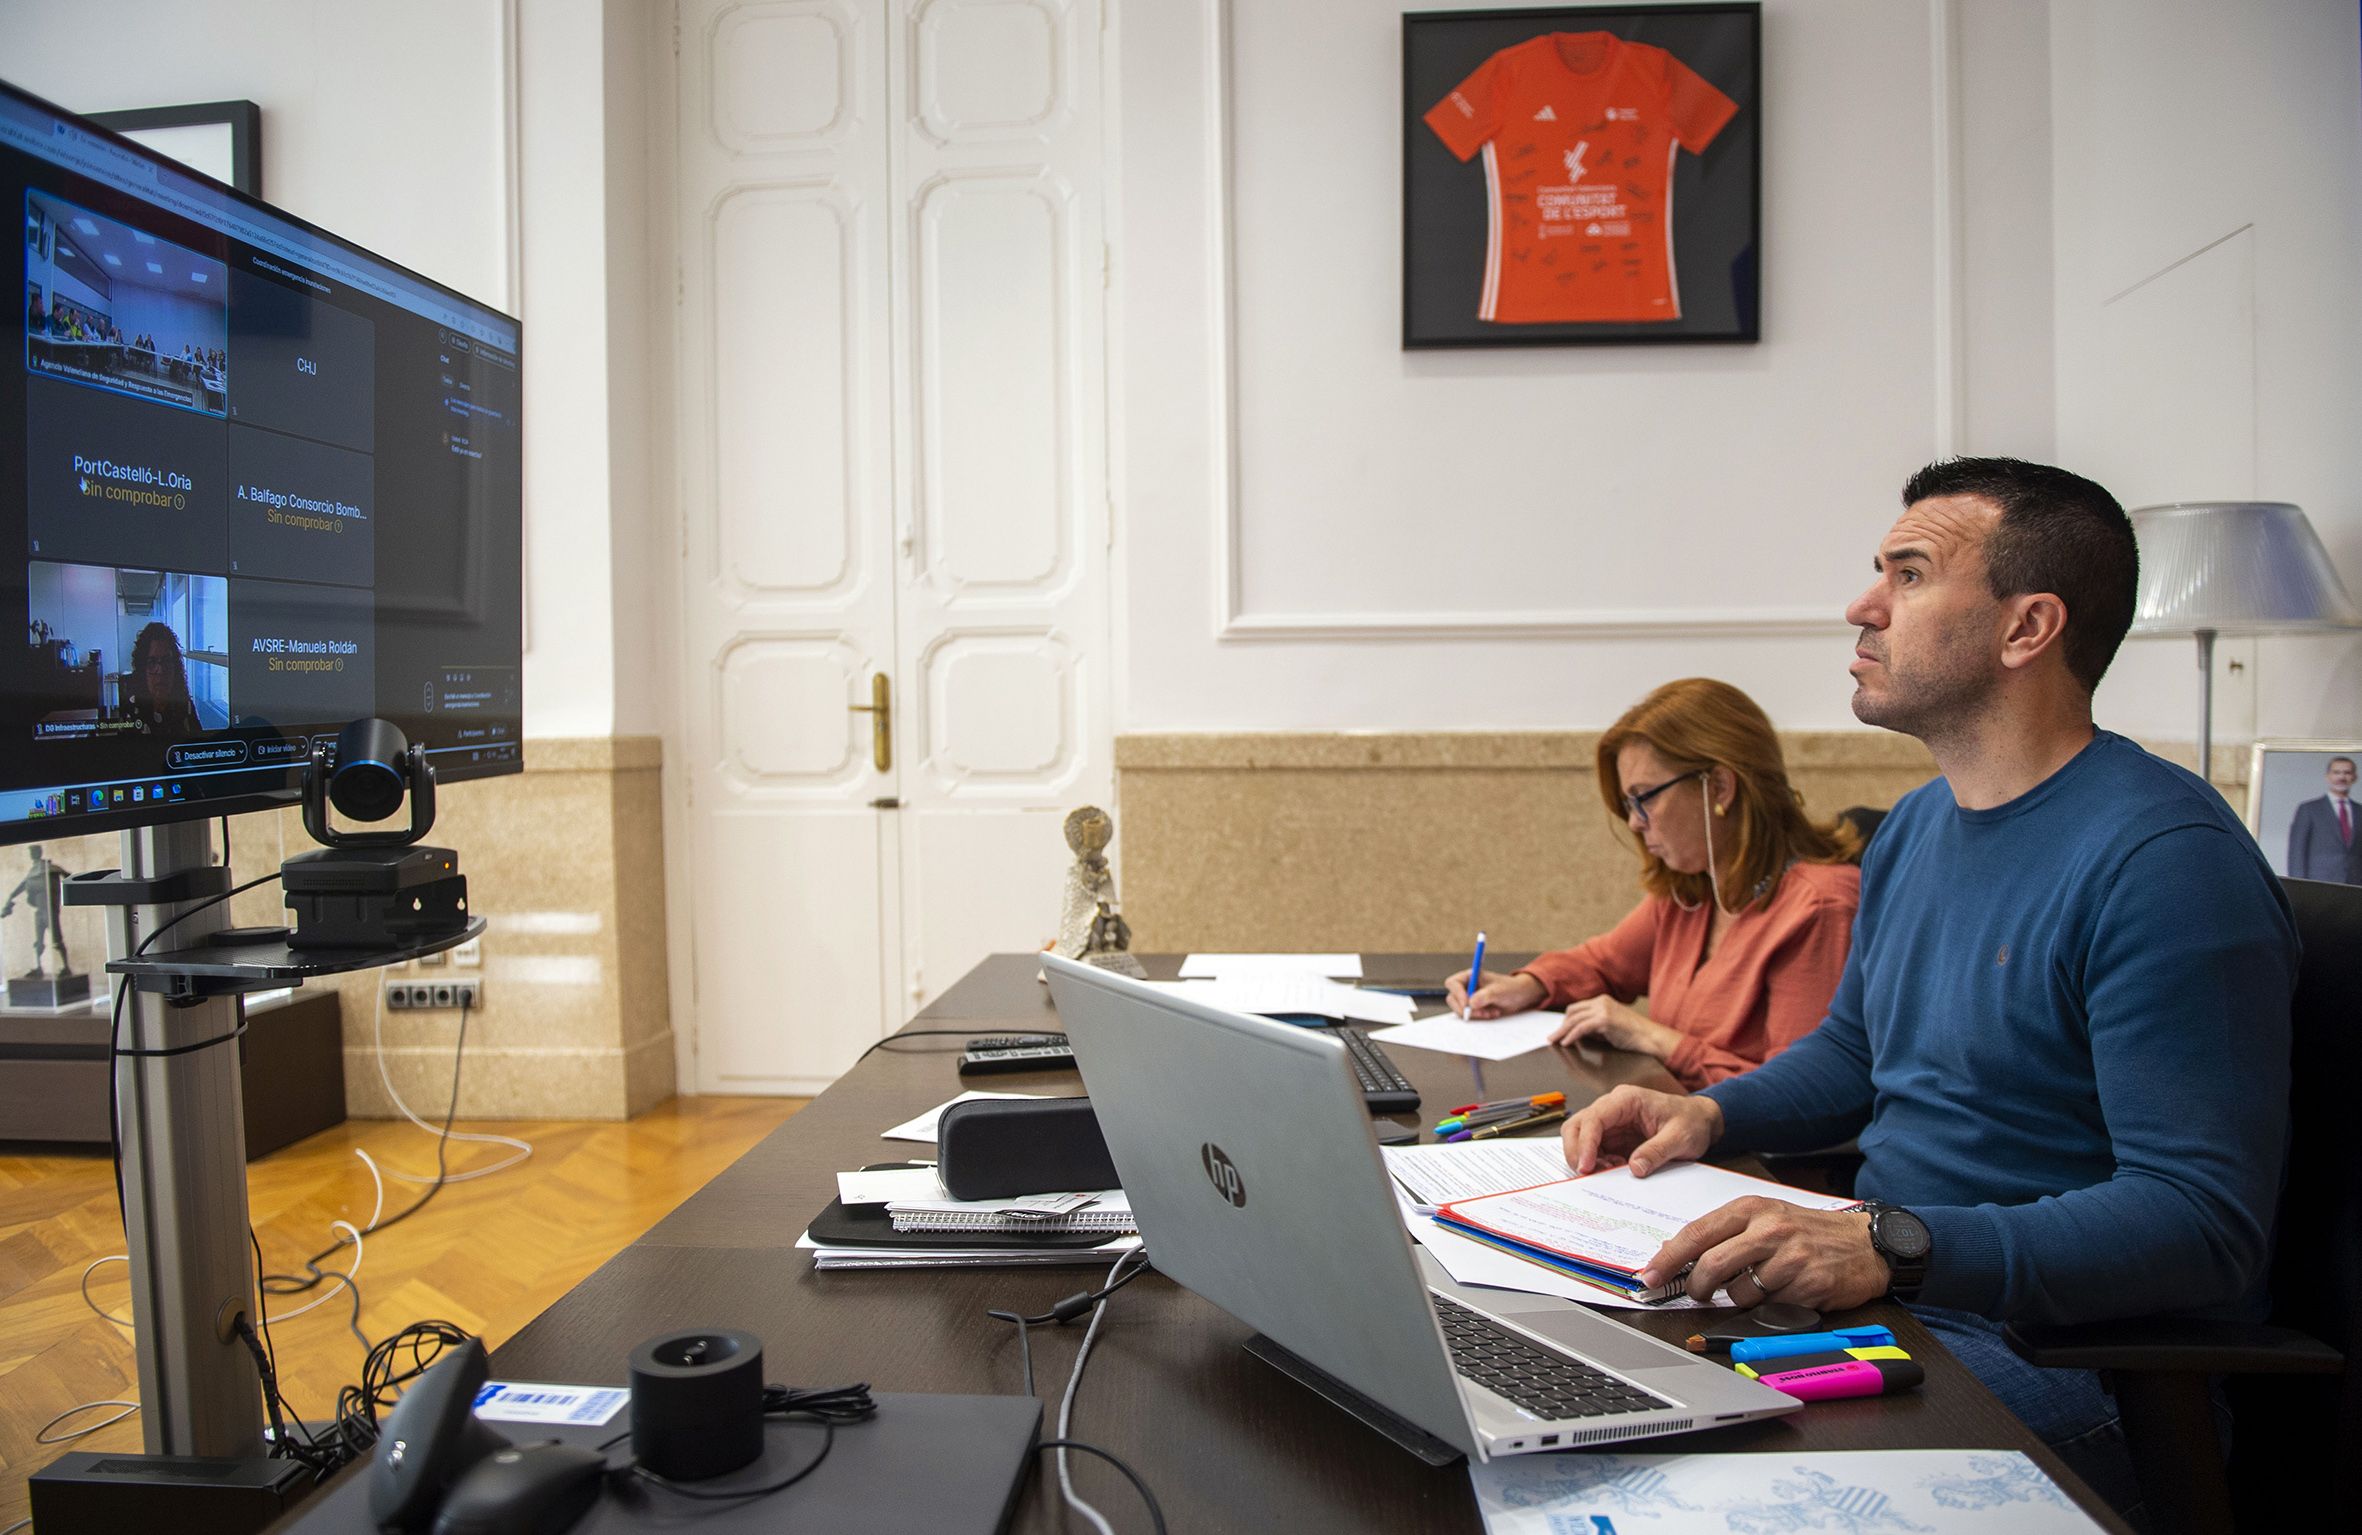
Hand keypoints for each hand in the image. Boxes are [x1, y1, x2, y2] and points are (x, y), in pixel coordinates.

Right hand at [1444, 969, 1544, 1019]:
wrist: (1520, 997)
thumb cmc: (1510, 988)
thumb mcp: (1499, 991)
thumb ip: (1485, 995)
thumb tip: (1471, 1003)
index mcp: (1470, 976)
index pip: (1453, 983)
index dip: (1457, 994)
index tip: (1467, 1004)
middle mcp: (1467, 987)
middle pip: (1452, 999)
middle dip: (1465, 1008)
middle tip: (1480, 1012)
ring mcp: (1469, 998)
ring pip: (1460, 1009)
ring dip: (1475, 1014)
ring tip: (1491, 1012)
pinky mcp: (1474, 1009)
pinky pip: (1469, 1016)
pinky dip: (1479, 1018)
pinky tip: (1492, 1014)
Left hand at [1550, 997, 1680, 1058]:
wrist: (1649, 1037)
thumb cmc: (1632, 1035)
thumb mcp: (1609, 1026)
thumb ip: (1593, 1026)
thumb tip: (1576, 1032)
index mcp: (1602, 1000)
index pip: (1577, 1008)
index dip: (1566, 1020)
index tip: (1559, 1030)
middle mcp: (1601, 1002)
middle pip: (1572, 1012)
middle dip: (1561, 1025)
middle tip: (1553, 1037)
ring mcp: (1603, 1009)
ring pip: (1574, 1020)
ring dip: (1562, 1032)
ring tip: (1555, 1041)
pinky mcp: (1604, 1020)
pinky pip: (1581, 1028)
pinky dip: (1571, 1036)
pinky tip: (1566, 1043)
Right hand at [1560, 1085, 1720, 1176]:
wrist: (1701, 1122)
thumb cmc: (1691, 1122)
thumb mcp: (1680, 1137)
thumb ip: (1657, 1151)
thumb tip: (1634, 1169)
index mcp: (1626, 1099)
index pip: (1593, 1118)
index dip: (1585, 1143)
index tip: (1586, 1166)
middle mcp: (1613, 1108)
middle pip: (1577, 1126)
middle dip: (1576, 1151)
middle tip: (1586, 1174)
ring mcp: (1611, 1123)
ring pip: (1581, 1138)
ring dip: (1586, 1159)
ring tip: (1607, 1173)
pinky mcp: (1614, 1138)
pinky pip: (1595, 1151)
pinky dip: (1597, 1164)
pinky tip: (1613, 1172)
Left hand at [1635, 1198, 1889, 1310]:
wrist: (1864, 1243)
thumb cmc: (1807, 1231)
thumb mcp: (1764, 1218)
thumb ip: (1723, 1233)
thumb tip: (1676, 1254)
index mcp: (1751, 1208)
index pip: (1696, 1232)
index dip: (1668, 1258)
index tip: (1649, 1276)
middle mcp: (1769, 1228)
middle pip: (1712, 1264)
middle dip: (1696, 1287)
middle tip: (1697, 1294)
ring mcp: (1790, 1256)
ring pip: (1739, 1291)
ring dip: (1738, 1298)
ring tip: (1756, 1286)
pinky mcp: (1808, 1283)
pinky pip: (1770, 1306)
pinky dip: (1769, 1306)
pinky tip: (1784, 1291)